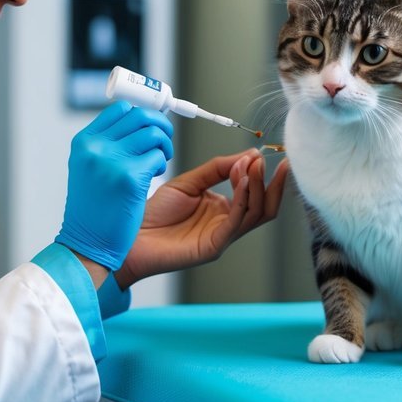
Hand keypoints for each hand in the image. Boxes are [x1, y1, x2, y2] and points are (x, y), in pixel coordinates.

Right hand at [56, 102, 173, 271]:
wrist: (86, 242)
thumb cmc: (92, 209)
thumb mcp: (87, 168)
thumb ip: (107, 145)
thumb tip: (138, 121)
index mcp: (85, 142)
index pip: (120, 109)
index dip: (141, 113)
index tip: (149, 125)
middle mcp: (96, 147)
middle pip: (141, 116)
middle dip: (160, 125)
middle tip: (162, 140)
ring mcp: (113, 161)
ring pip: (153, 133)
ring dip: (163, 145)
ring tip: (158, 161)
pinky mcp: (130, 178)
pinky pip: (157, 157)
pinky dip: (160, 164)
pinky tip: (152, 175)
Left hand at [115, 149, 289, 288]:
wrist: (131, 236)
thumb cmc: (155, 214)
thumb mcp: (189, 182)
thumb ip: (217, 168)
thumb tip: (248, 155)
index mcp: (223, 210)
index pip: (255, 194)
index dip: (262, 175)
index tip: (262, 154)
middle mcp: (227, 224)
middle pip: (264, 207)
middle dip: (271, 183)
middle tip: (269, 161)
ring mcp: (222, 237)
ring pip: (255, 214)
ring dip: (257, 187)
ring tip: (254, 165)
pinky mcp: (213, 247)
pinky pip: (236, 222)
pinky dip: (242, 200)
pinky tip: (242, 181)